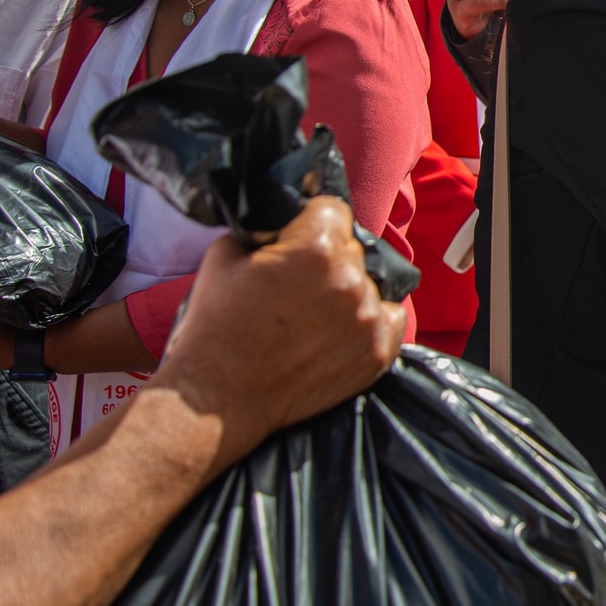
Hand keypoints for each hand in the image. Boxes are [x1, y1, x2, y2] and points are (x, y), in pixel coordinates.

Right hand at [152, 197, 405, 466]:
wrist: (217, 396)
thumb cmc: (215, 325)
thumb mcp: (226, 254)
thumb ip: (266, 228)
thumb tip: (287, 220)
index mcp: (315, 246)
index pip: (333, 209)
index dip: (312, 221)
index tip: (298, 239)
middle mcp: (350, 278)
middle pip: (352, 249)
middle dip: (328, 259)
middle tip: (298, 285)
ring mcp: (367, 317)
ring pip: (370, 284)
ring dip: (347, 292)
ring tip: (313, 315)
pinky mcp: (376, 352)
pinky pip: (390, 318)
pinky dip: (372, 320)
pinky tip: (341, 329)